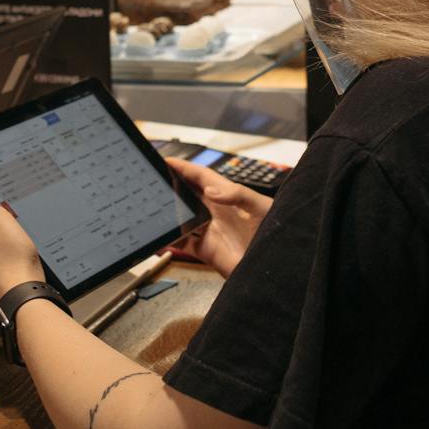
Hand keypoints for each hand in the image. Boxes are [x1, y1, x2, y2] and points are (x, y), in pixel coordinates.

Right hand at [165, 157, 271, 277]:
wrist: (274, 268)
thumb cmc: (276, 233)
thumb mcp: (261, 208)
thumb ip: (238, 195)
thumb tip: (211, 191)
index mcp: (229, 197)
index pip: (202, 177)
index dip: (185, 168)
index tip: (167, 161)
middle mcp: (216, 212)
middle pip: (188, 194)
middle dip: (172, 186)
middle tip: (153, 179)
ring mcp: (210, 231)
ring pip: (183, 218)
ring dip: (169, 213)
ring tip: (152, 205)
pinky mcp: (207, 251)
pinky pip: (183, 243)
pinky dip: (170, 240)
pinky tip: (159, 237)